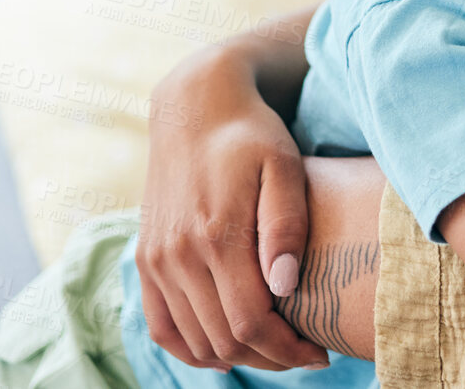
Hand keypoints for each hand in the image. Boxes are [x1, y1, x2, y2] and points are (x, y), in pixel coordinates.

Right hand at [136, 47, 330, 371]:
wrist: (196, 107)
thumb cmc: (252, 135)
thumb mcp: (283, 166)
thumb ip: (286, 225)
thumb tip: (285, 285)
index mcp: (216, 234)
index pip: (250, 322)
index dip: (286, 349)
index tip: (319, 353)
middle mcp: (177, 254)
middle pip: (224, 339)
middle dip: (270, 357)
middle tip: (305, 353)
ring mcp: (155, 260)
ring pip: (194, 340)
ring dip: (236, 355)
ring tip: (276, 347)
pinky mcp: (145, 259)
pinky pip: (161, 326)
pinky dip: (191, 349)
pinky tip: (225, 348)